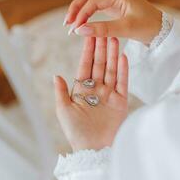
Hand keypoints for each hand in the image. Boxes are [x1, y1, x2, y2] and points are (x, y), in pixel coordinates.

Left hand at [54, 37, 128, 151]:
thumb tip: (56, 75)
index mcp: (82, 90)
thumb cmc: (76, 131)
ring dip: (113, 55)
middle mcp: (96, 90)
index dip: (87, 51)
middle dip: (101, 49)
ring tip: (114, 39)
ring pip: (111, 70)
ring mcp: (109, 95)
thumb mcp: (63, 110)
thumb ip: (61, 92)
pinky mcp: (121, 101)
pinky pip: (122, 82)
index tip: (89, 36)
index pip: (85, 66)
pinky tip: (123, 57)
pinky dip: (123, 70)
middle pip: (99, 65)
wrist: (93, 148)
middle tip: (104, 31)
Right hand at [64, 0, 161, 43]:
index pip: (93, 1)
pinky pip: (94, 8)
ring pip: (89, 2)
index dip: (82, 14)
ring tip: (70, 25)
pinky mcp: (111, 7)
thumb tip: (80, 31)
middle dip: (76, 9)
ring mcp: (112, 0)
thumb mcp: (126, 28)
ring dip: (79, 12)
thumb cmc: (147, 26)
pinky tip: (80, 24)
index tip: (75, 29)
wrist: (160, 29)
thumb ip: (102, 29)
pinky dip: (86, 16)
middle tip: (67, 24)